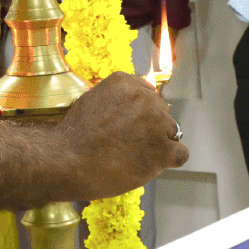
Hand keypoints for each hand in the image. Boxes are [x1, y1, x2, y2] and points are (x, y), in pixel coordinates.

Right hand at [59, 72, 188, 197]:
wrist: (67, 160)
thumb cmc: (74, 136)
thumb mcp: (90, 101)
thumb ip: (116, 99)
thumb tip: (133, 106)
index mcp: (126, 83)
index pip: (148, 94)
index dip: (141, 113)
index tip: (131, 125)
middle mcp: (145, 98)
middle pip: (162, 113)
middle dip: (150, 128)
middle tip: (129, 144)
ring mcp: (157, 124)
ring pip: (172, 132)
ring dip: (158, 144)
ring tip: (134, 156)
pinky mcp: (163, 150)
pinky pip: (180, 153)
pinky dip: (169, 161)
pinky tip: (151, 165)